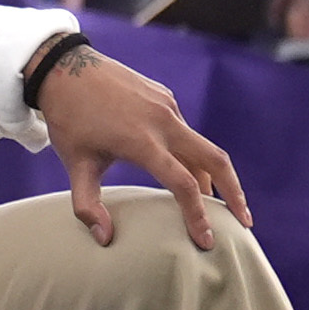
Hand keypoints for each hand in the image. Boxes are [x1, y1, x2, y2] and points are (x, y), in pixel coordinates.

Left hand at [33, 41, 251, 248]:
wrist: (64, 68)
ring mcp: (166, 105)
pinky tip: (185, 169)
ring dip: (211, 175)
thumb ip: (87, 206)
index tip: (206, 241)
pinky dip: (192, 154)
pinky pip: (185, 130)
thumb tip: (104, 239)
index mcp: (142, 142)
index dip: (198, 216)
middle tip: (243, 222)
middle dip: (234, 193)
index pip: (184, 185)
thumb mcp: (74, 166)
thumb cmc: (68, 120)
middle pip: (215, 160)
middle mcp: (162, 122)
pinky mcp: (164, 96)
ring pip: (201, 146)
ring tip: (212, 203)